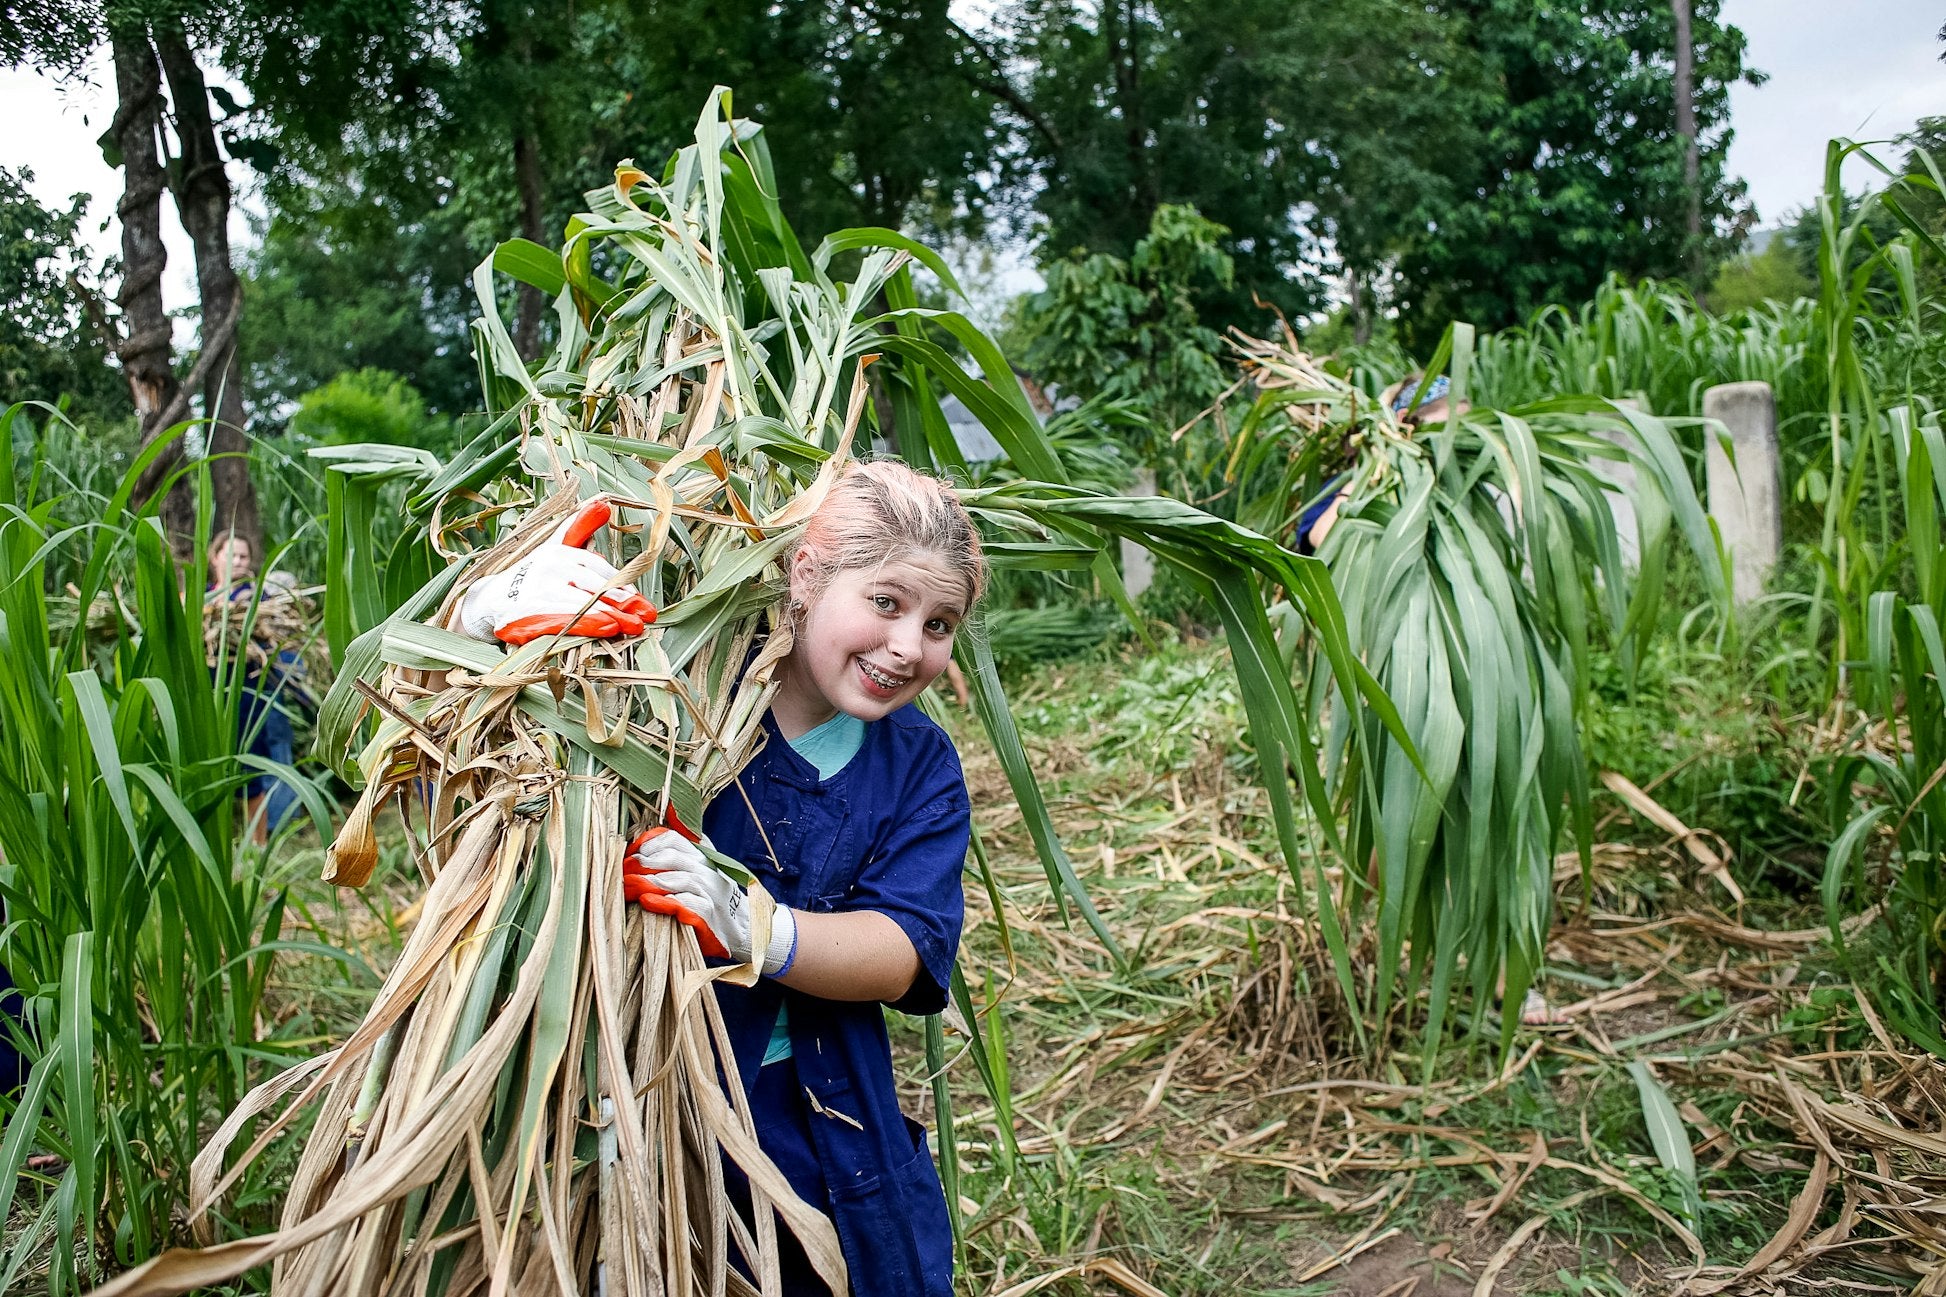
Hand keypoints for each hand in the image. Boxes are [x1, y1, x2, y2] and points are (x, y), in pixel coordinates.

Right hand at [458, 498, 657, 645]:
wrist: (492, 598)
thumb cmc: (534, 573)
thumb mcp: (556, 546)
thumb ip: (580, 527)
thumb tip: (604, 504)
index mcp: (560, 551)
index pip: (598, 569)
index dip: (622, 585)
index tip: (640, 599)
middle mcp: (550, 566)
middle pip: (595, 586)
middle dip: (624, 602)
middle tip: (647, 614)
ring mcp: (540, 589)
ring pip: (584, 602)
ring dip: (612, 614)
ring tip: (634, 625)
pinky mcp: (531, 612)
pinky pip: (566, 618)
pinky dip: (589, 623)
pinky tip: (608, 628)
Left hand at [621, 827, 797, 974]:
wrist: (744, 928)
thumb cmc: (714, 897)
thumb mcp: (703, 864)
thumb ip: (685, 842)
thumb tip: (669, 809)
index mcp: (702, 856)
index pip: (672, 839)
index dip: (647, 844)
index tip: (629, 855)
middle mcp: (706, 870)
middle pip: (670, 858)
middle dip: (641, 864)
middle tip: (622, 873)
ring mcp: (709, 892)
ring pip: (676, 879)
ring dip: (648, 882)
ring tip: (628, 886)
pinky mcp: (708, 916)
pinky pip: (685, 905)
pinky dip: (665, 902)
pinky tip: (647, 902)